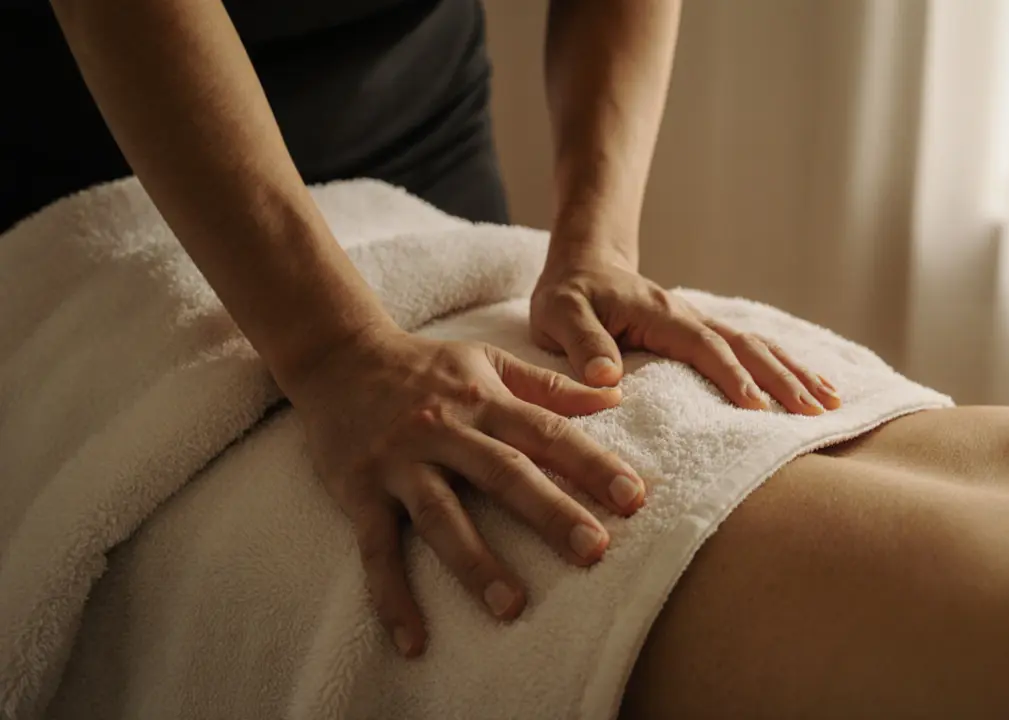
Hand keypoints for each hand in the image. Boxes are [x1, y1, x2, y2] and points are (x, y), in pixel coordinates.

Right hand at [285, 324, 645, 657]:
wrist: (336, 354)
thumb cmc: (425, 365)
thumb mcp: (489, 360)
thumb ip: (550, 386)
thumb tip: (615, 397)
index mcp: (483, 401)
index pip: (546, 433)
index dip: (591, 463)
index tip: (633, 497)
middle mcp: (445, 431)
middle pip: (503, 473)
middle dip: (550, 512)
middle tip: (595, 551)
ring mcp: (401, 463)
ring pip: (441, 516)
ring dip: (476, 563)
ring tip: (512, 607)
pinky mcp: (359, 492)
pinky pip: (376, 550)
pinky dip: (393, 597)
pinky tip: (414, 640)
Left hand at [530, 250, 841, 414]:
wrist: (584, 266)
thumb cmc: (569, 294)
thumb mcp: (559, 315)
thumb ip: (582, 343)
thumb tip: (607, 379)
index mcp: (661, 314)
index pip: (705, 347)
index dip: (732, 376)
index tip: (758, 409)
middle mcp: (690, 317)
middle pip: (747, 347)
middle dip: (783, 380)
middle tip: (815, 414)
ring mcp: (702, 324)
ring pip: (759, 346)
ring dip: (795, 373)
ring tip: (831, 403)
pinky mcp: (704, 334)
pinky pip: (752, 349)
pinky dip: (785, 367)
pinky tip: (810, 387)